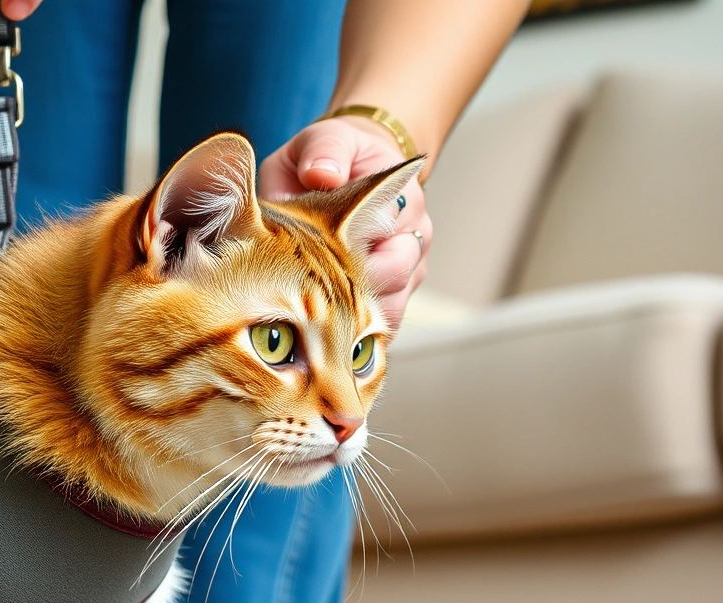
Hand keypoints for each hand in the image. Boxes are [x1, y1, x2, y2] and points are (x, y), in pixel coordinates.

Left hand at [259, 116, 428, 330]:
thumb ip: (325, 150)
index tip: (326, 262)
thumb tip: (323, 173)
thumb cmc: (331, 157)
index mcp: (400, 195)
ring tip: (318, 327)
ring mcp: (407, 265)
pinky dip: (360, 336)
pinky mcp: (394, 291)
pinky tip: (332, 343)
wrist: (350, 168)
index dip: (361, 251)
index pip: (394, 230)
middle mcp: (412, 232)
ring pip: (394, 305)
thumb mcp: (324, 140)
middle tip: (310, 296)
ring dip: (357, 318)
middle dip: (356, 287)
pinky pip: (385, 324)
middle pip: (398, 273)